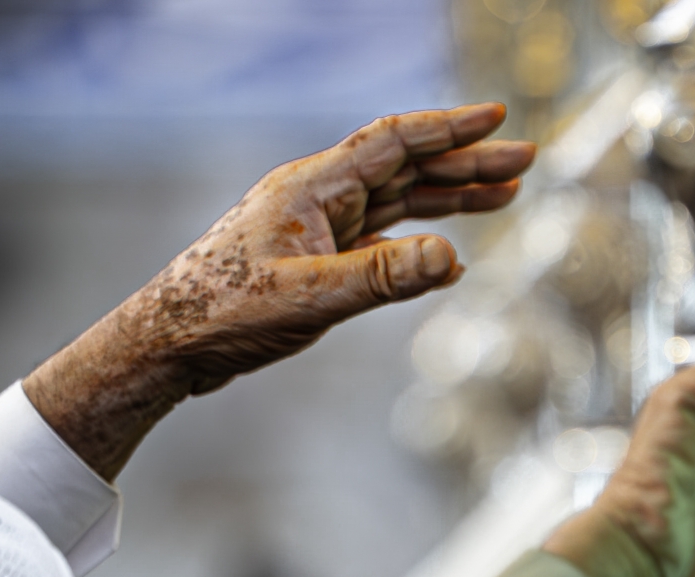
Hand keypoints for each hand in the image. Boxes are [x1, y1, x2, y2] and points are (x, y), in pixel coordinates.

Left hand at [24, 103, 536, 478]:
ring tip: (505, 194)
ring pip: (398, 201)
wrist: (169, 343)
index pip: (393, 143)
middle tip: (525, 159)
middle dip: (467, 162)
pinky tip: (449, 255)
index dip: (448, 129)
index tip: (496, 115)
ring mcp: (318, 227)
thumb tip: (451, 259)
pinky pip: (380, 240)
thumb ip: (382, 278)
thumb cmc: (223, 313)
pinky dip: (418, 243)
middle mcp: (319, 198)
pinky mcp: (316, 259)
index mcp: (313, 188)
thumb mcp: (309, 298)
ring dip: (450, 198)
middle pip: (406, 168)